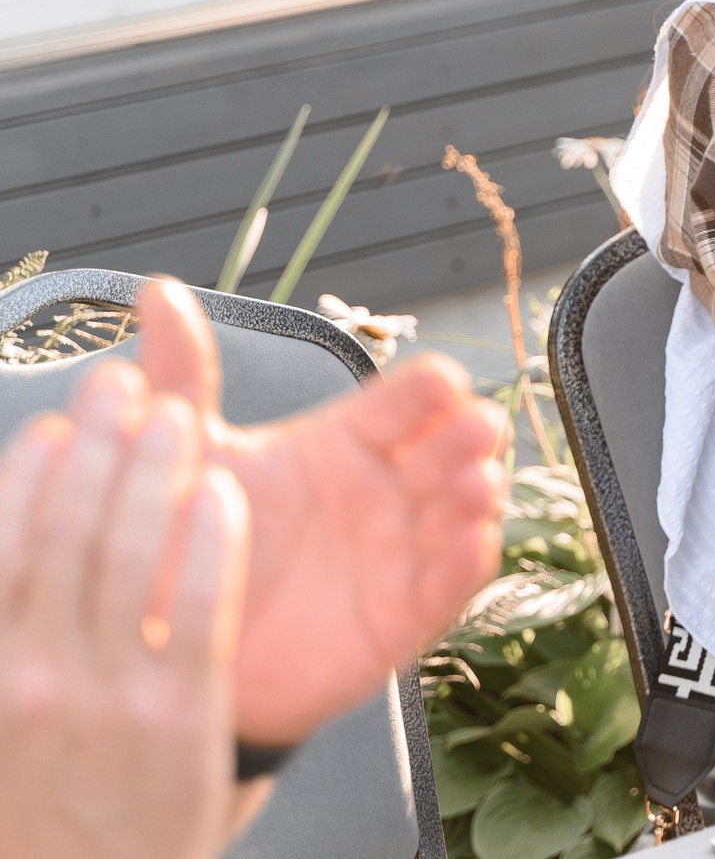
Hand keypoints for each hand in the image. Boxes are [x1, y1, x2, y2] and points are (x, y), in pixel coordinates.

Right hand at [0, 368, 249, 858]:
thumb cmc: (43, 796)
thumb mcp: (9, 711)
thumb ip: (13, 621)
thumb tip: (20, 542)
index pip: (1, 552)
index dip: (26, 480)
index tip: (53, 425)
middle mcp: (35, 675)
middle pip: (66, 536)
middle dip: (96, 449)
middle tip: (122, 384)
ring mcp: (109, 694)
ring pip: (130, 558)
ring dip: (155, 475)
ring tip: (179, 419)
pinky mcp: (180, 716)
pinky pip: (198, 610)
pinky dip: (210, 544)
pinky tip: (225, 495)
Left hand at [134, 279, 506, 745]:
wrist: (173, 648)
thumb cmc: (189, 537)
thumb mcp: (186, 453)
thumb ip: (181, 374)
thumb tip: (156, 291)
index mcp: (348, 441)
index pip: (412, 398)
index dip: (434, 387)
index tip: (441, 385)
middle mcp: (387, 489)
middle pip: (455, 446)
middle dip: (474, 434)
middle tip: (475, 431)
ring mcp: (403, 551)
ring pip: (466, 511)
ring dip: (480, 495)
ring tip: (477, 488)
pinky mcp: (404, 616)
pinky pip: (450, 587)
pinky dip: (467, 564)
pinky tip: (472, 544)